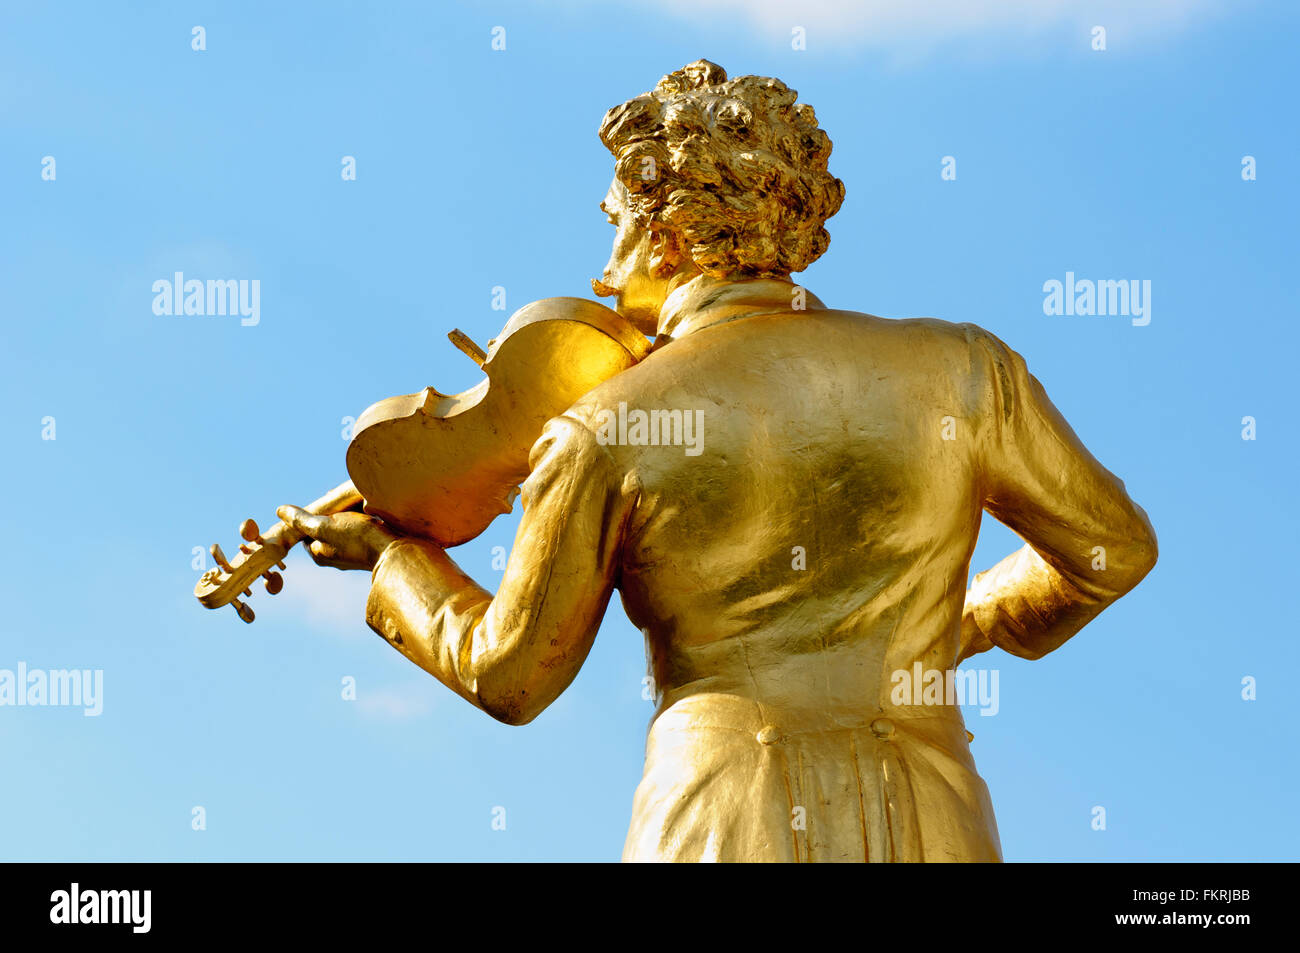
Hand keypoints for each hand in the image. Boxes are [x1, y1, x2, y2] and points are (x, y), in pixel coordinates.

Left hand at [277, 505, 399, 571]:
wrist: (395, 552)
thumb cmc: (357, 539)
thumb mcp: (324, 525)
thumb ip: (301, 519)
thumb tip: (280, 511)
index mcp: (318, 554)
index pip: (307, 529)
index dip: (314, 514)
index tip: (326, 504)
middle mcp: (333, 557)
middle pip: (326, 528)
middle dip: (333, 514)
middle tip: (343, 504)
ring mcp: (352, 554)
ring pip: (344, 528)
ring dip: (349, 516)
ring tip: (358, 506)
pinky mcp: (369, 550)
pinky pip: (360, 532)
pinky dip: (362, 521)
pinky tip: (370, 513)